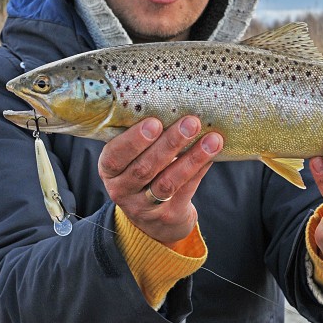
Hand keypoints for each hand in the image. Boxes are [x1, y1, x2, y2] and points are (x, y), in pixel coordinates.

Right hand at [98, 116, 222, 245]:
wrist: (154, 220)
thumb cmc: (145, 170)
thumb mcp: (133, 157)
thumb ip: (144, 135)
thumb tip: (175, 102)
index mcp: (110, 169)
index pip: (115, 156)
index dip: (134, 140)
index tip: (154, 122)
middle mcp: (122, 190)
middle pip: (145, 167)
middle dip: (170, 143)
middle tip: (191, 123)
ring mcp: (144, 207)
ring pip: (168, 182)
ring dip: (192, 158)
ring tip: (212, 139)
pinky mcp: (168, 216)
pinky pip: (186, 190)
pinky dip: (200, 169)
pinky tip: (212, 154)